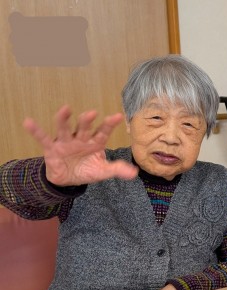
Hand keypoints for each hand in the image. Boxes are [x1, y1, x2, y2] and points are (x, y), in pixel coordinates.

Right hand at [23, 105, 137, 185]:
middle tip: (91, 113)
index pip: (103, 132)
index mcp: (95, 142)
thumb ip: (117, 169)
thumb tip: (134, 173)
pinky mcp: (51, 148)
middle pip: (84, 127)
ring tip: (65, 109)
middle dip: (87, 121)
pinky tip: (28, 122)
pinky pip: (43, 138)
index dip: (109, 124)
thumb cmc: (87, 169)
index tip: (118, 116)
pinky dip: (36, 131)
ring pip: (65, 129)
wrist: (68, 180)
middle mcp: (80, 138)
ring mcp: (65, 142)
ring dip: (65, 119)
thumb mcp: (102, 171)